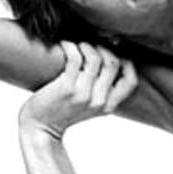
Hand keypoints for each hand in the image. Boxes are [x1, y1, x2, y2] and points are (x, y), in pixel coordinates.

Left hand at [21, 42, 138, 139]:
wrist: (41, 127)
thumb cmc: (62, 112)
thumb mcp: (89, 106)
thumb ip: (100, 91)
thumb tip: (105, 61)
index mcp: (108, 106)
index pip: (131, 81)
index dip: (126, 63)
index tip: (113, 54)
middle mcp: (99, 101)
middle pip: (113, 63)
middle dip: (102, 48)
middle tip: (89, 47)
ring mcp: (83, 94)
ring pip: (95, 58)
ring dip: (86, 46)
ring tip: (77, 46)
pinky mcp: (66, 87)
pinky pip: (75, 58)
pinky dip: (70, 46)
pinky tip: (64, 46)